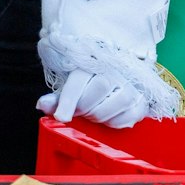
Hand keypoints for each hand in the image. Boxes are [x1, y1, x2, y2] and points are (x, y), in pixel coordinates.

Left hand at [37, 70, 151, 127]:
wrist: (120, 77)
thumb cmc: (91, 84)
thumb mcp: (72, 87)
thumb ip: (57, 98)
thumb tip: (42, 105)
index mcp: (93, 63)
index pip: (80, 79)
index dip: (69, 100)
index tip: (61, 117)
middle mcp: (115, 70)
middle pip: (101, 86)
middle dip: (86, 106)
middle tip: (80, 111)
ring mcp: (131, 84)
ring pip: (119, 99)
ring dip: (102, 114)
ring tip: (94, 113)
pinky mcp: (141, 101)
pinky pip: (130, 115)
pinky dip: (116, 121)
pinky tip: (109, 117)